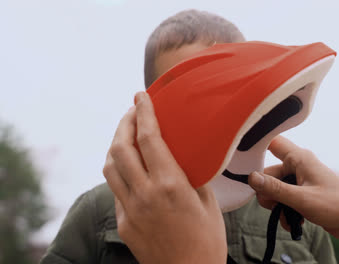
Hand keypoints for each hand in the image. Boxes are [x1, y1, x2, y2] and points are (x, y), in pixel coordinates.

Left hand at [103, 92, 226, 263]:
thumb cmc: (207, 241)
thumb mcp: (208, 203)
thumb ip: (192, 177)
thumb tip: (182, 158)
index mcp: (170, 186)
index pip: (149, 139)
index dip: (144, 113)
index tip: (141, 96)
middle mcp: (144, 195)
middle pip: (121, 148)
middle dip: (125, 124)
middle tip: (133, 112)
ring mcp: (130, 210)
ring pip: (110, 167)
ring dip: (116, 146)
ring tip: (128, 136)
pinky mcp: (123, 223)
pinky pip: (115, 189)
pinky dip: (120, 171)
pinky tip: (131, 168)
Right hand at [248, 136, 338, 249]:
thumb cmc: (336, 206)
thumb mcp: (302, 199)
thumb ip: (275, 189)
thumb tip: (251, 178)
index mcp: (300, 158)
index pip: (272, 143)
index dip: (257, 148)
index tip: (242, 162)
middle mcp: (299, 166)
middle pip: (269, 173)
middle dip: (267, 191)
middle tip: (273, 206)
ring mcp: (301, 180)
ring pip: (275, 188)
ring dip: (277, 205)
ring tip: (287, 217)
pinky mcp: (303, 193)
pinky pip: (284, 198)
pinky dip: (285, 210)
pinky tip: (292, 221)